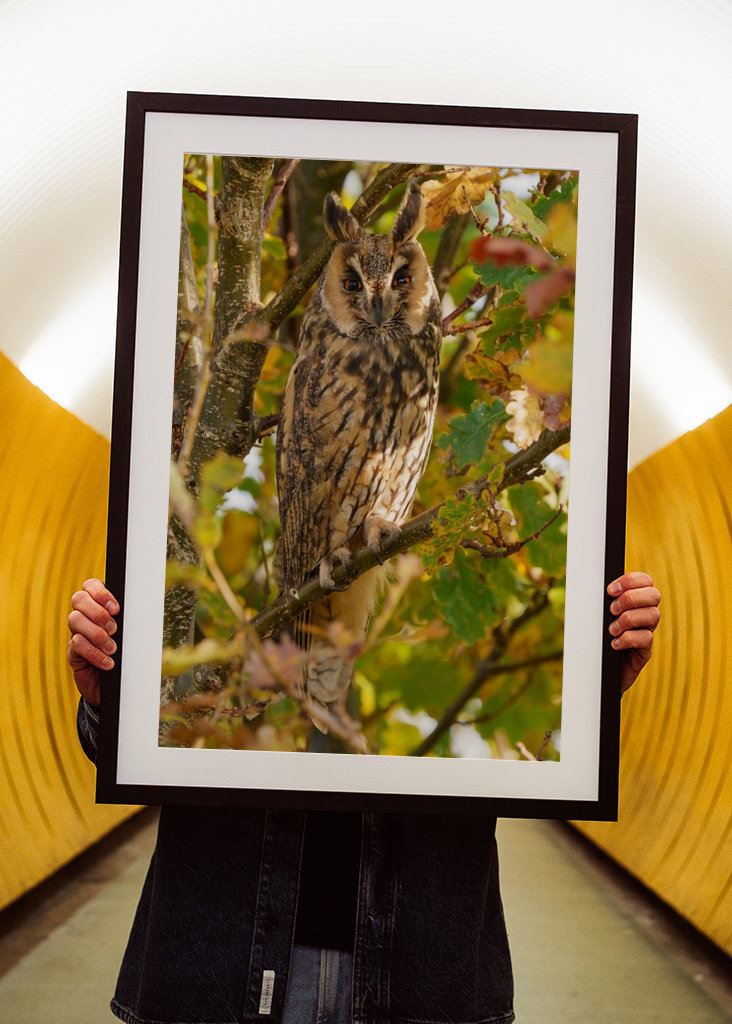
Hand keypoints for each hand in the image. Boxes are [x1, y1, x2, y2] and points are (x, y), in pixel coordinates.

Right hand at [67, 578, 119, 705]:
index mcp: (99, 605)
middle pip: (78, 599)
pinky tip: (108, 663)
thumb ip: (131, 620)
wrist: (116, 685)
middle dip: (97, 612)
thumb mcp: (130, 635)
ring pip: (75, 620)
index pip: (90, 585)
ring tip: (112, 648)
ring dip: (97, 634)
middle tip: (114, 628)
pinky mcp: (73, 652)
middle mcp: (84, 615)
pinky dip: (94, 653)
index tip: (116, 608)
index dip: (100, 592)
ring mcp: (76, 632)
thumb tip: (144, 609)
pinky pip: (76, 645)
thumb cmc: (126, 654)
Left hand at [607, 571, 660, 692]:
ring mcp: (647, 632)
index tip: (610, 590)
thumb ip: (601, 602)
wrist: (597, 671)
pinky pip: (646, 638)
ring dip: (628, 619)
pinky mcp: (645, 651)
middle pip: (654, 595)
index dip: (631, 580)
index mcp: (635, 602)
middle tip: (612, 610)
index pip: (645, 581)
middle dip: (630, 598)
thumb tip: (589, 586)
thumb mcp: (597, 618)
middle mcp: (645, 615)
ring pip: (653, 615)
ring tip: (611, 630)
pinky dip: (628, 639)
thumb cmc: (596, 640)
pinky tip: (614, 644)